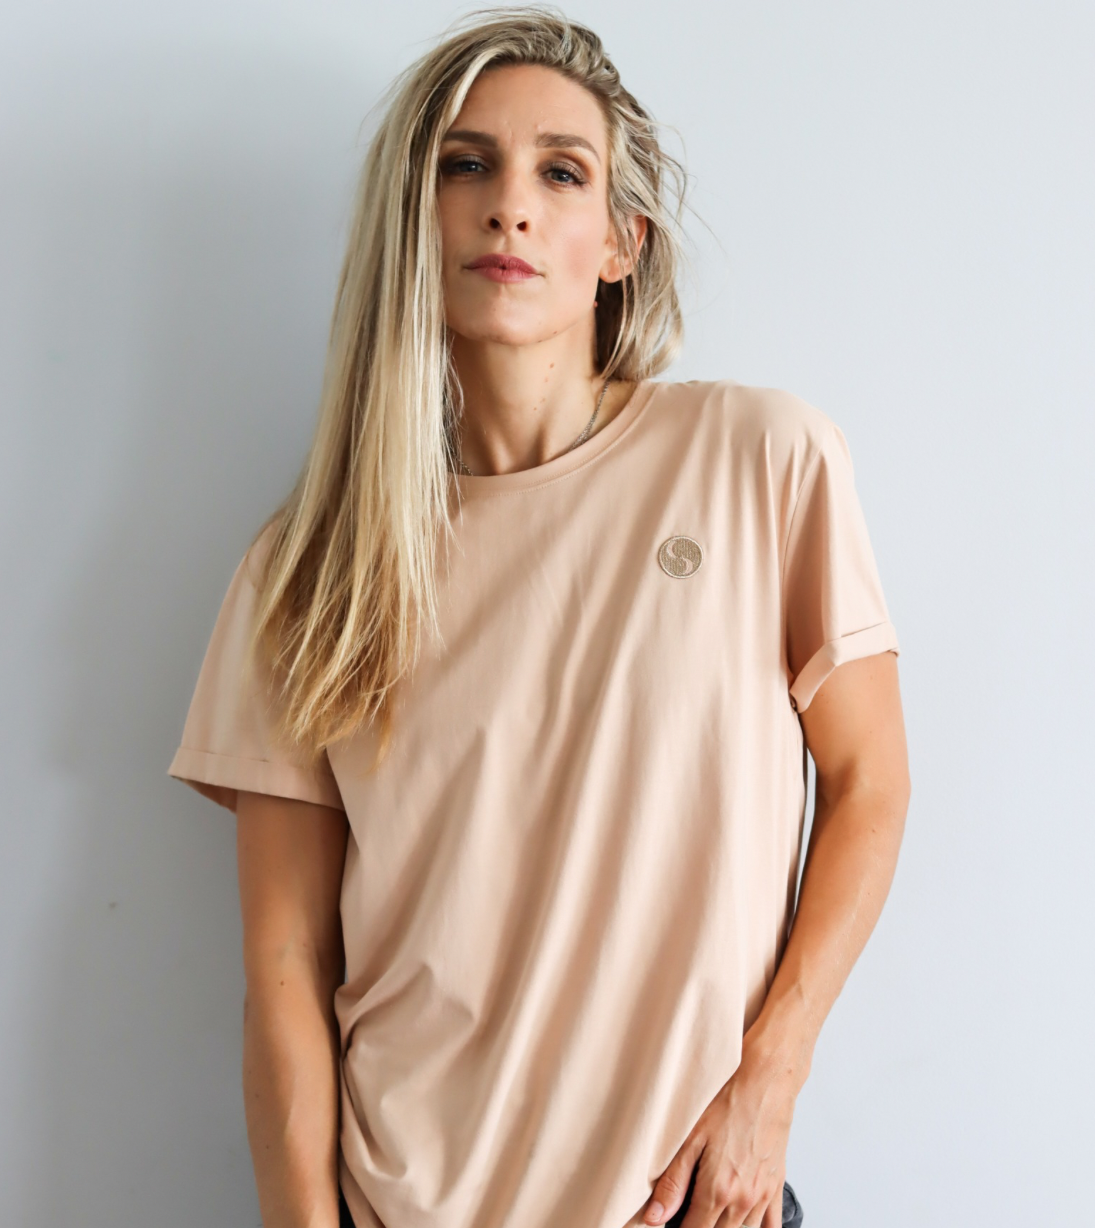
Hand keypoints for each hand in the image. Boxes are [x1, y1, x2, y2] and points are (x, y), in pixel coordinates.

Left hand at [642, 1042, 801, 1227]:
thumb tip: (654, 1217)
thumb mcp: (690, 1137)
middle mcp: (743, 1199)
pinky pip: (772, 1226)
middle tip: (686, 1214)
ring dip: (725, 1227)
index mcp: (717, 1190)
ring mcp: (763, 1195)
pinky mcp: (776, 1185)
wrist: (765, 1081)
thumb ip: (672, 1182)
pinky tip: (743, 1222)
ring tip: (710, 1214)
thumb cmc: (727, 1101)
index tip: (668, 1224)